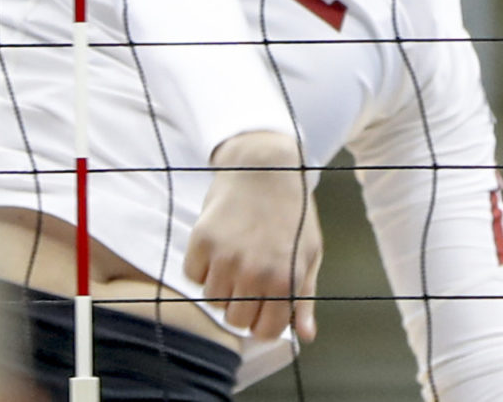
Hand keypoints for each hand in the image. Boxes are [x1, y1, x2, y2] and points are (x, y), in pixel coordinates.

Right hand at [186, 130, 322, 343]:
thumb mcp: (309, 253)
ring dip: (222, 286)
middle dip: (242, 305)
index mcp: (285, 278)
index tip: (264, 308)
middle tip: (250, 278)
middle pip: (235, 320)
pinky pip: (193, 277)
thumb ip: (304, 297)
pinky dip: (202, 268)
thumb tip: (306, 334)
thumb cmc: (293, 212)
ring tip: (237, 257)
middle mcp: (254, 272)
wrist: (267, 167)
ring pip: (212, 300)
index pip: (266, 331)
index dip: (264, 323)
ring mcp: (225, 257)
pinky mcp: (202, 241)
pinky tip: (219, 246)